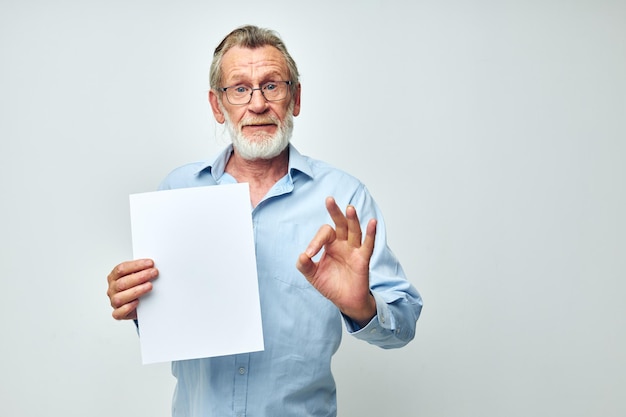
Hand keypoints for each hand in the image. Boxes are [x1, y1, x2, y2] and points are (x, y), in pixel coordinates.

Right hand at [106, 259, 157, 319]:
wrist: (137, 304)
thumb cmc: (136, 287)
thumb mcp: (136, 276)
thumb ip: (141, 270)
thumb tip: (152, 266)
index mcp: (114, 277)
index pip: (121, 269)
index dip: (136, 265)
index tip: (150, 263)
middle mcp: (112, 289)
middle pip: (122, 282)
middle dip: (140, 277)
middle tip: (153, 273)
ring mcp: (114, 301)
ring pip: (120, 298)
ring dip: (136, 291)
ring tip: (150, 286)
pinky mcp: (118, 313)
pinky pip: (119, 313)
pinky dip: (128, 308)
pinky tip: (137, 302)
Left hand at [296, 197, 376, 326]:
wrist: (345, 301)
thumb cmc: (331, 285)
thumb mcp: (312, 275)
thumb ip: (304, 265)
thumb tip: (302, 256)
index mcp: (330, 244)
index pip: (324, 234)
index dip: (315, 242)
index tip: (308, 255)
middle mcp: (343, 244)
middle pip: (340, 224)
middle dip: (335, 212)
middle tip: (329, 199)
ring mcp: (354, 250)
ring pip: (354, 231)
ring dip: (352, 219)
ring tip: (349, 208)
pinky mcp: (363, 259)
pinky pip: (368, 245)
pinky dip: (371, 234)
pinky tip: (372, 222)